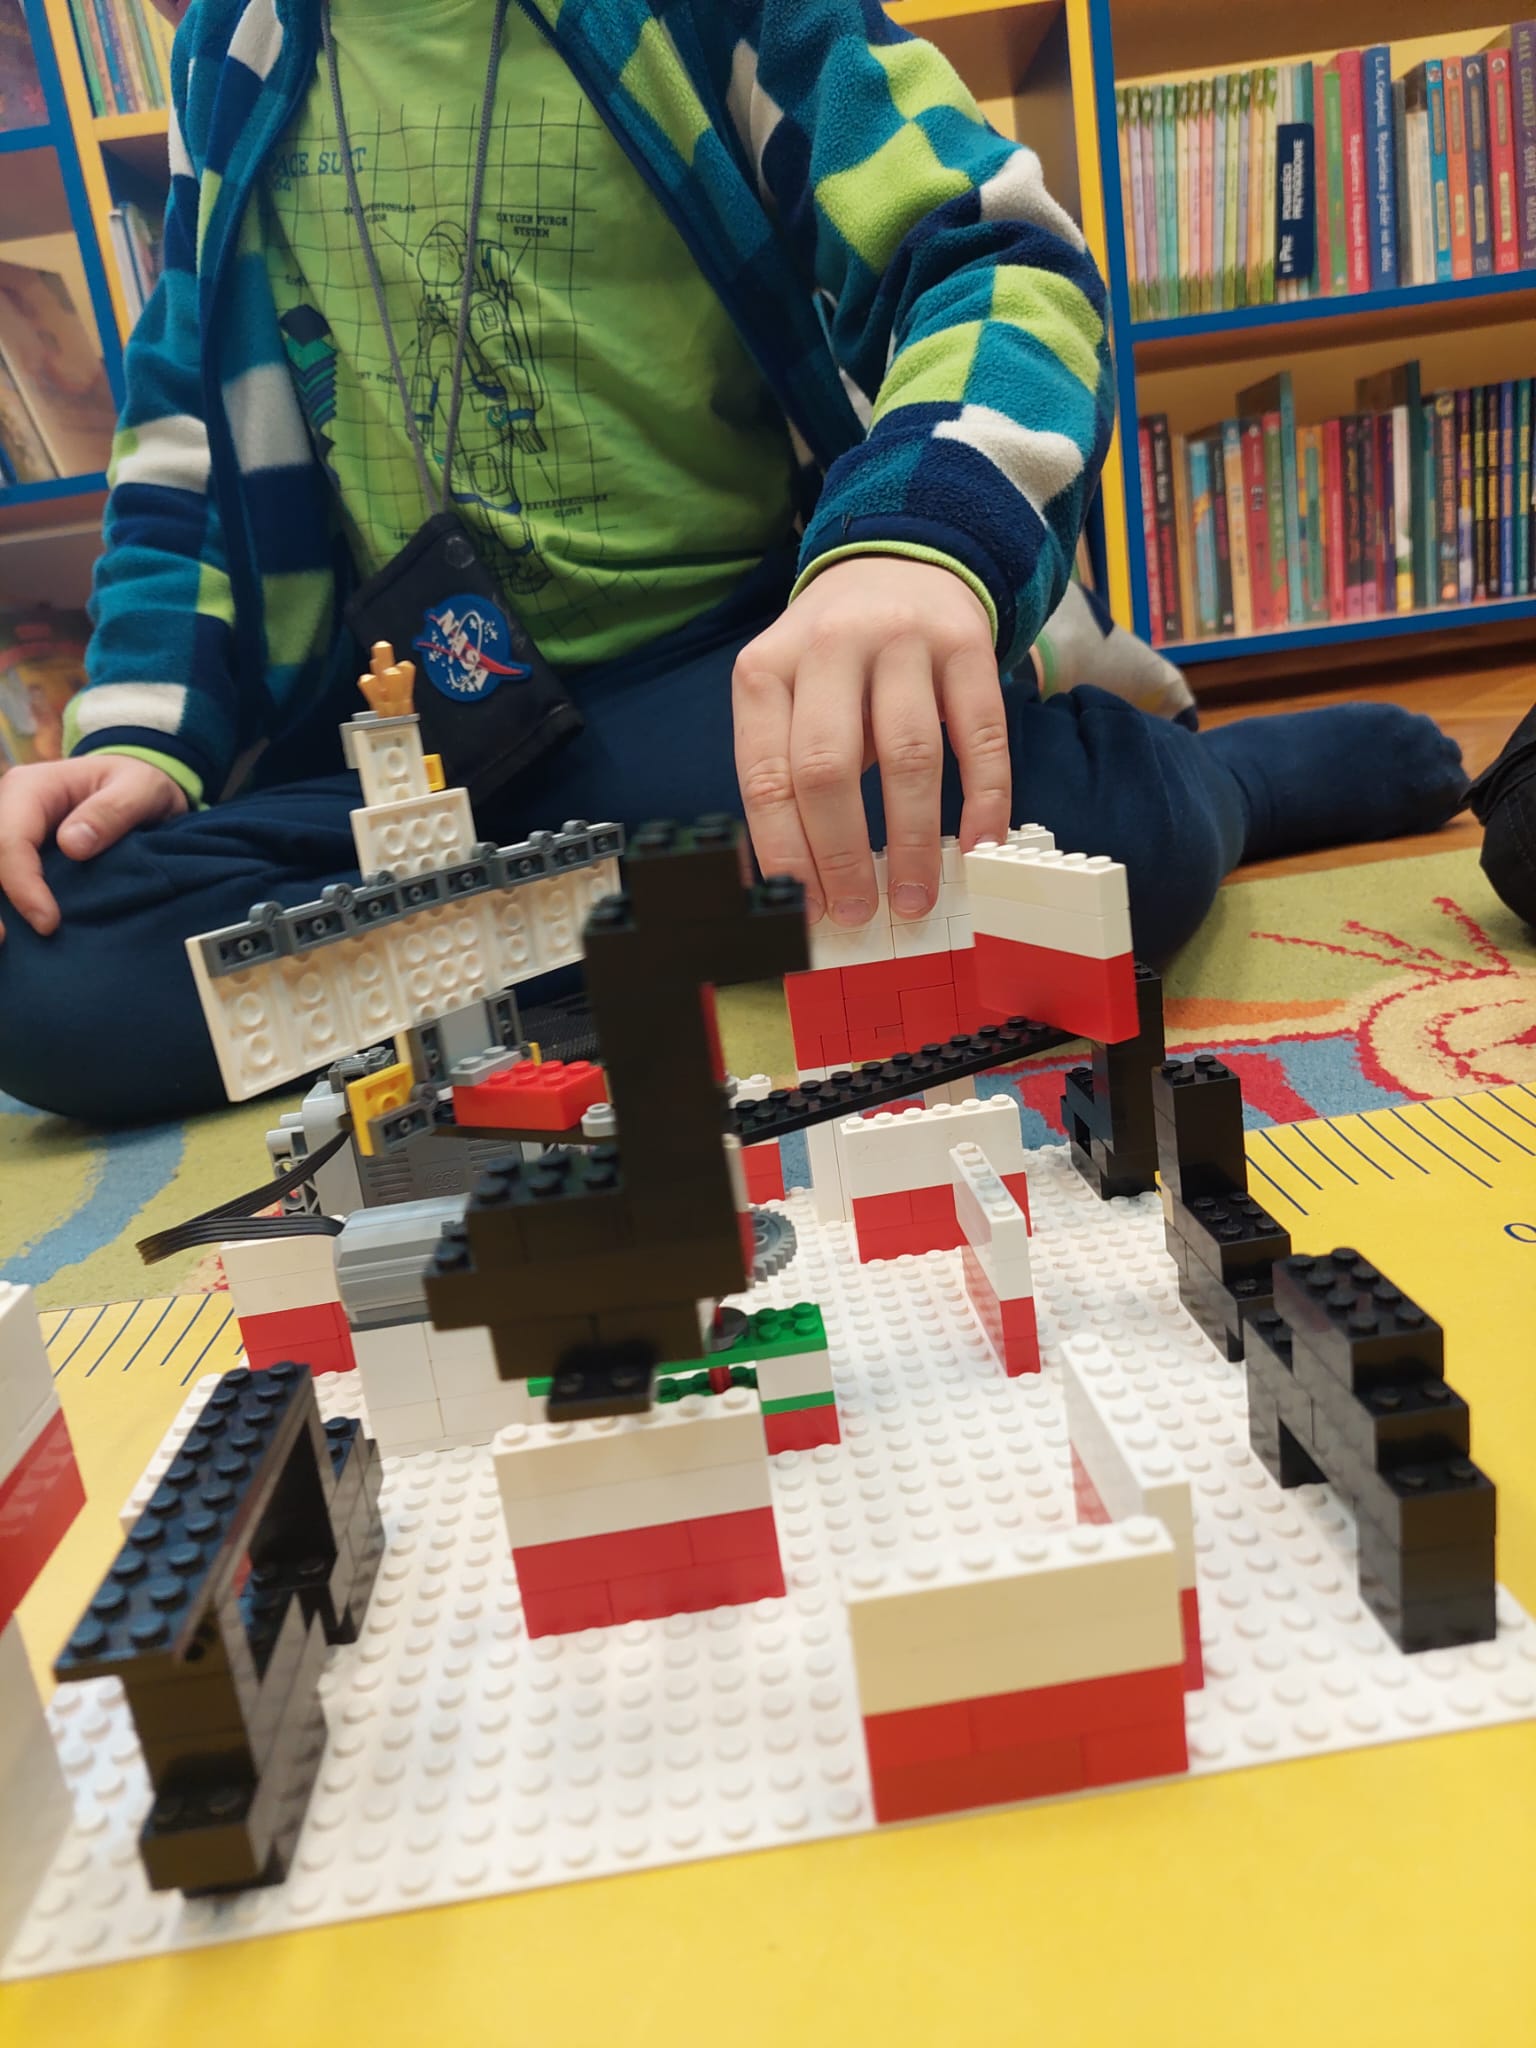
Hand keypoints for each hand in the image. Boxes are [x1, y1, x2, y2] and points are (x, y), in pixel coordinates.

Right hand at [0, 755, 187, 942]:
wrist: (138, 788)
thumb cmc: (139, 785)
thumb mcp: (141, 789)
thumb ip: (113, 812)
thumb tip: (72, 845)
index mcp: (31, 788)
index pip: (10, 838)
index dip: (22, 884)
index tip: (48, 922)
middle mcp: (9, 808)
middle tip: (6, 942)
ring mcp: (10, 833)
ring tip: (5, 943)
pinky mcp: (19, 856)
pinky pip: (4, 880)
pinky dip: (8, 905)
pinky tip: (16, 936)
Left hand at [733, 557, 1009, 925]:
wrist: (898, 558)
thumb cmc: (834, 662)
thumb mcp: (788, 696)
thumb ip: (789, 771)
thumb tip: (804, 886)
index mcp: (766, 670)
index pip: (767, 778)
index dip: (787, 854)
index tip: (805, 911)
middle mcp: (829, 647)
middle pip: (829, 768)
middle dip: (844, 855)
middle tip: (861, 912)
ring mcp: (902, 640)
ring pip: (908, 756)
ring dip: (913, 840)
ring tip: (916, 896)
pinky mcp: (967, 643)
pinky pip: (981, 735)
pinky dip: (984, 799)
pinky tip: (979, 845)